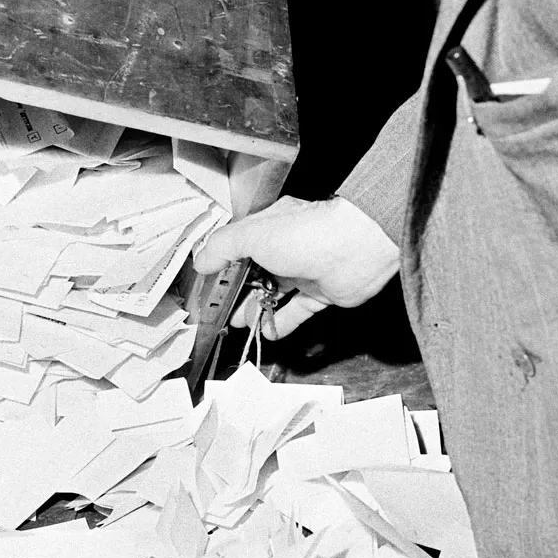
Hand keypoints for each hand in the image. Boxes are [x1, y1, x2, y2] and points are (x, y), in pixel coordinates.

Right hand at [192, 195, 399, 338]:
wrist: (357, 248)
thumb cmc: (308, 233)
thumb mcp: (254, 234)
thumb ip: (224, 246)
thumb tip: (201, 260)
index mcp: (271, 225)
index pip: (240, 243)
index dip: (223, 262)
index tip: (208, 281)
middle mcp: (288, 246)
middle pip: (256, 271)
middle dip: (237, 291)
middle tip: (219, 309)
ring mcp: (305, 270)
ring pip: (274, 293)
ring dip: (255, 308)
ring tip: (237, 323)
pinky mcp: (321, 294)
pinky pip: (296, 311)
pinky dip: (280, 323)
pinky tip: (266, 333)